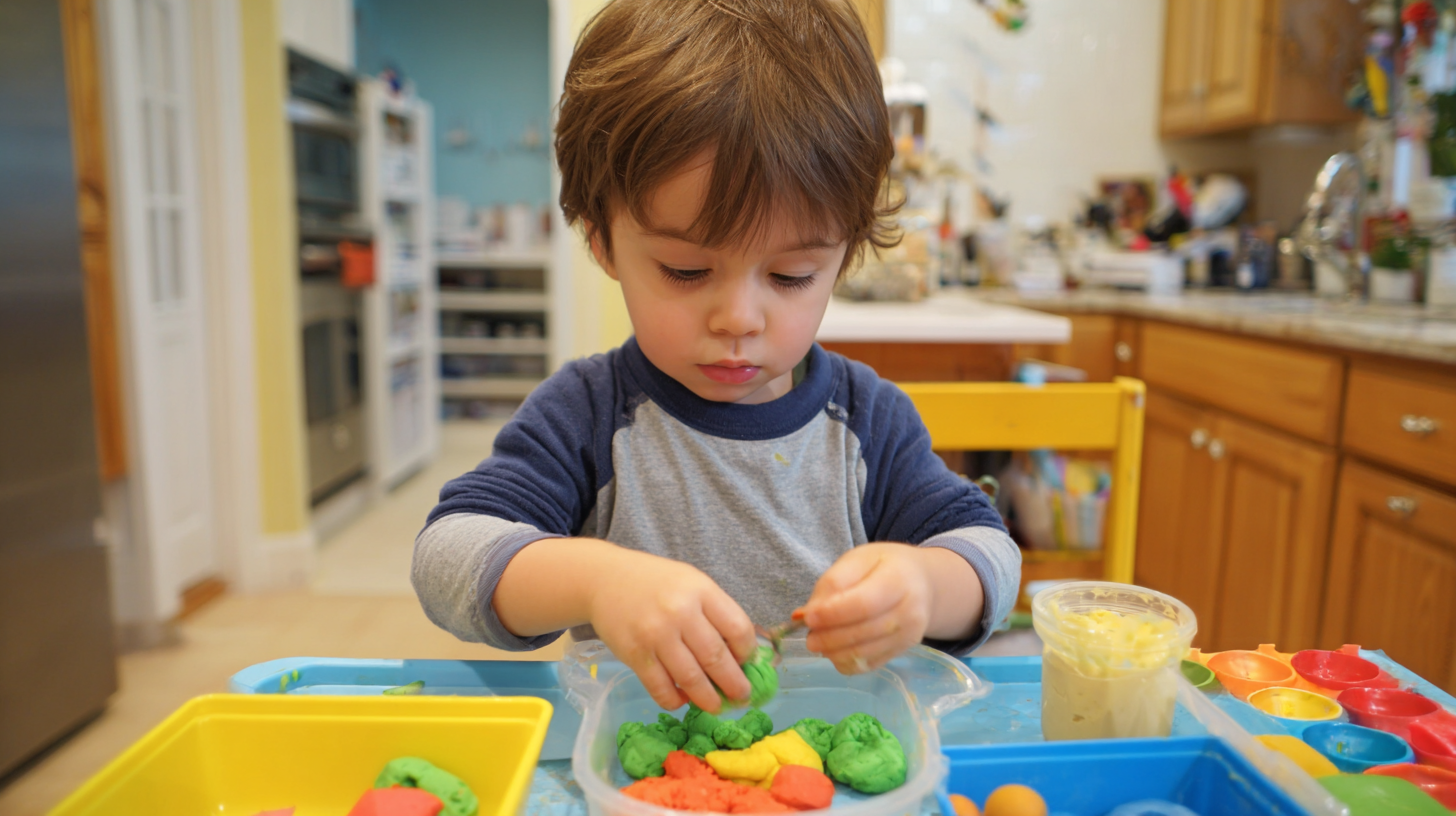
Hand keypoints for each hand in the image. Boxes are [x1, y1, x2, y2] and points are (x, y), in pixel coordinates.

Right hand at [588, 548, 757, 711]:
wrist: (605, 579)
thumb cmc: (656, 583)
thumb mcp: (692, 583)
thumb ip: (715, 612)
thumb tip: (741, 655)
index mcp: (701, 591)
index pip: (738, 628)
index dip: (747, 652)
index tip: (747, 663)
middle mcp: (680, 612)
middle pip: (716, 658)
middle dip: (734, 684)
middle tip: (742, 698)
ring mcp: (656, 635)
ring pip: (690, 678)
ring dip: (708, 699)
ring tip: (716, 706)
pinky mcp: (634, 654)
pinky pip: (660, 688)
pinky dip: (675, 700)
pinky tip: (682, 700)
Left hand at [799, 544, 933, 673]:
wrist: (922, 582)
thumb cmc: (884, 567)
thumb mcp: (858, 560)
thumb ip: (832, 583)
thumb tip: (805, 614)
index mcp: (898, 579)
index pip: (863, 604)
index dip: (832, 614)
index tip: (808, 617)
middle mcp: (910, 611)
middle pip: (863, 632)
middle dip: (829, 637)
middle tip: (809, 635)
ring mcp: (909, 635)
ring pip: (864, 653)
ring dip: (833, 652)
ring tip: (817, 642)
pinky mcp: (902, 651)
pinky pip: (868, 665)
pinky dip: (845, 662)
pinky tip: (834, 651)